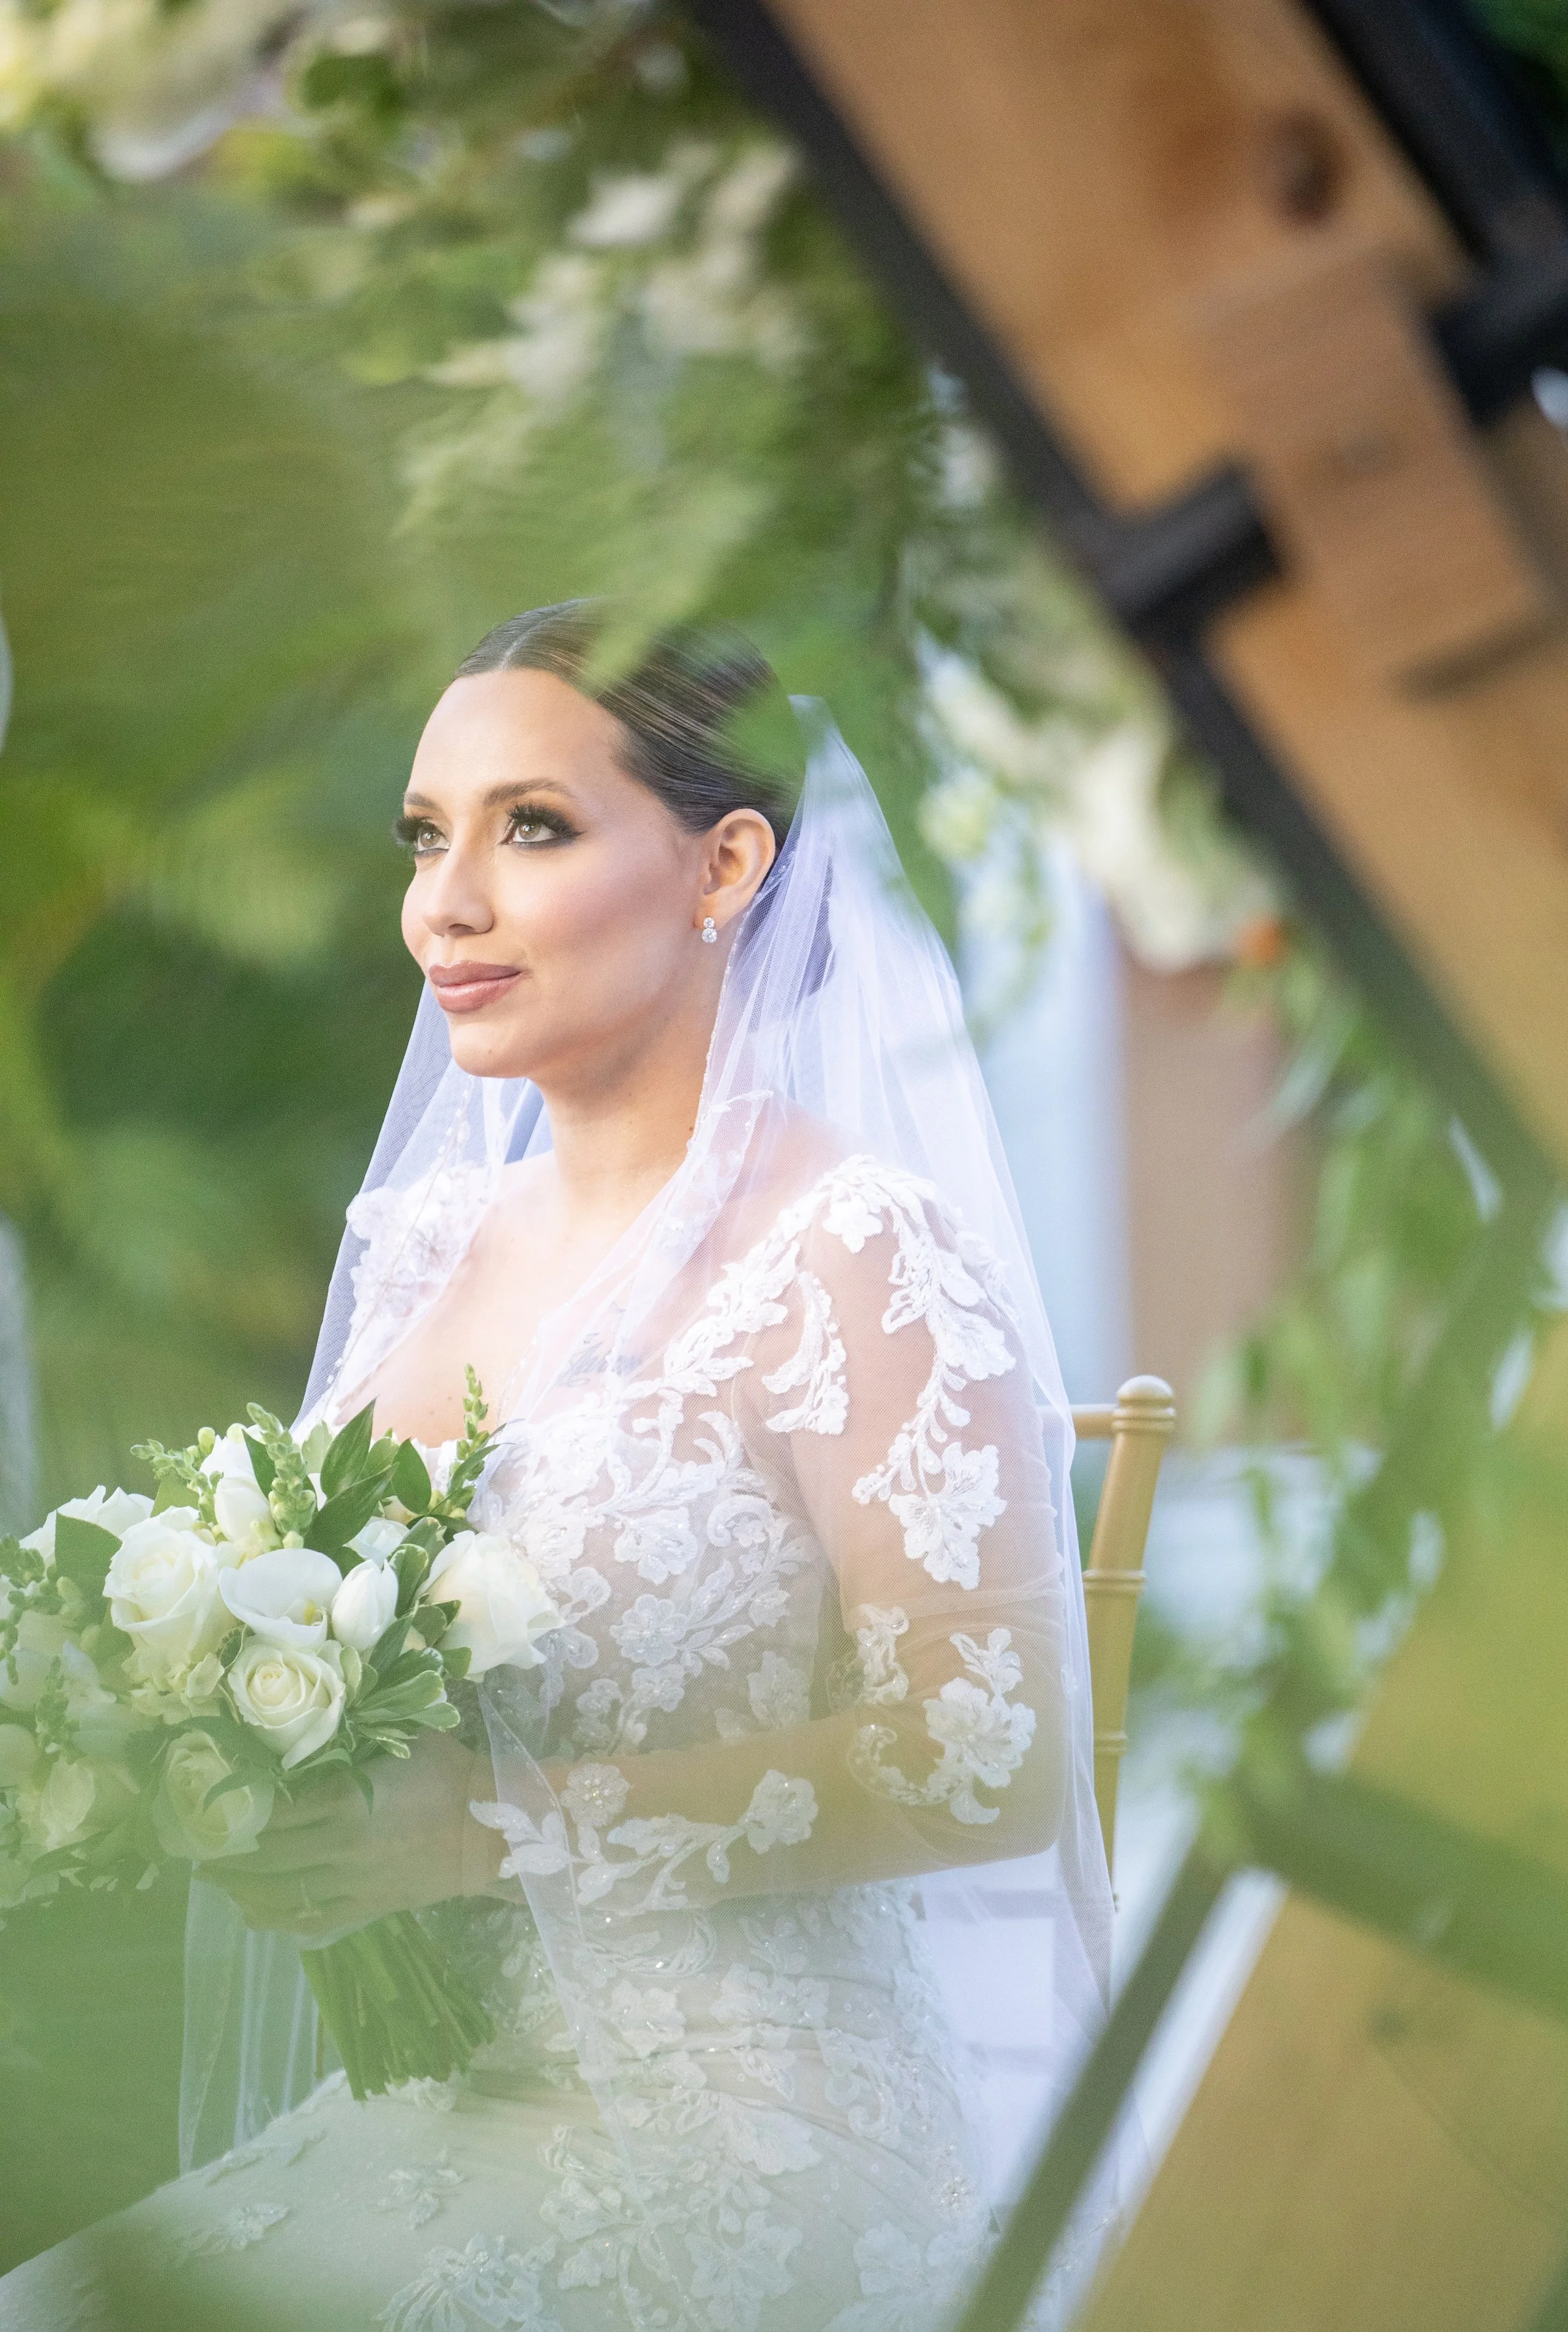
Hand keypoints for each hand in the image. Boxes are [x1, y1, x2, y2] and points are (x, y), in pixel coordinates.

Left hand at [210, 1733, 489, 1942]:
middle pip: (262, 1856)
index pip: (269, 1810)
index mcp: (345, 1800)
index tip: (201, 1799)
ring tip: (213, 1872)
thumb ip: (352, 1731)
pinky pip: (306, 1920)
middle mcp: (339, 1847)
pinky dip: (271, 1916)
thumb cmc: (447, 1770)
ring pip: (276, 1894)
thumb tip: (303, 1720)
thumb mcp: (400, 1736)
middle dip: (222, 1850)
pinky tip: (251, 1907)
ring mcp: (350, 1883)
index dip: (230, 1808)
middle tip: (194, 1838)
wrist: (495, 1830)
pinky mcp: (364, 1908)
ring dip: (237, 1886)